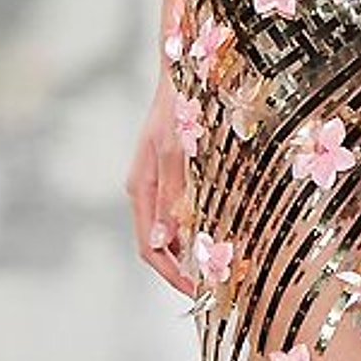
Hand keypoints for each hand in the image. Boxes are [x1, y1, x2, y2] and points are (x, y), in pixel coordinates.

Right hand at [126, 71, 196, 296]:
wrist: (184, 68)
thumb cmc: (180, 103)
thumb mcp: (178, 149)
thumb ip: (172, 194)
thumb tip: (162, 239)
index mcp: (141, 187)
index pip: (149, 248)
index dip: (172, 275)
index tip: (201, 291)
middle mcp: (146, 188)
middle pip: (157, 245)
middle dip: (183, 269)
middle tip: (215, 286)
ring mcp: (158, 181)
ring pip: (170, 231)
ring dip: (191, 252)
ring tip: (219, 267)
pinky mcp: (172, 171)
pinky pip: (180, 212)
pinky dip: (196, 229)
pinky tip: (218, 233)